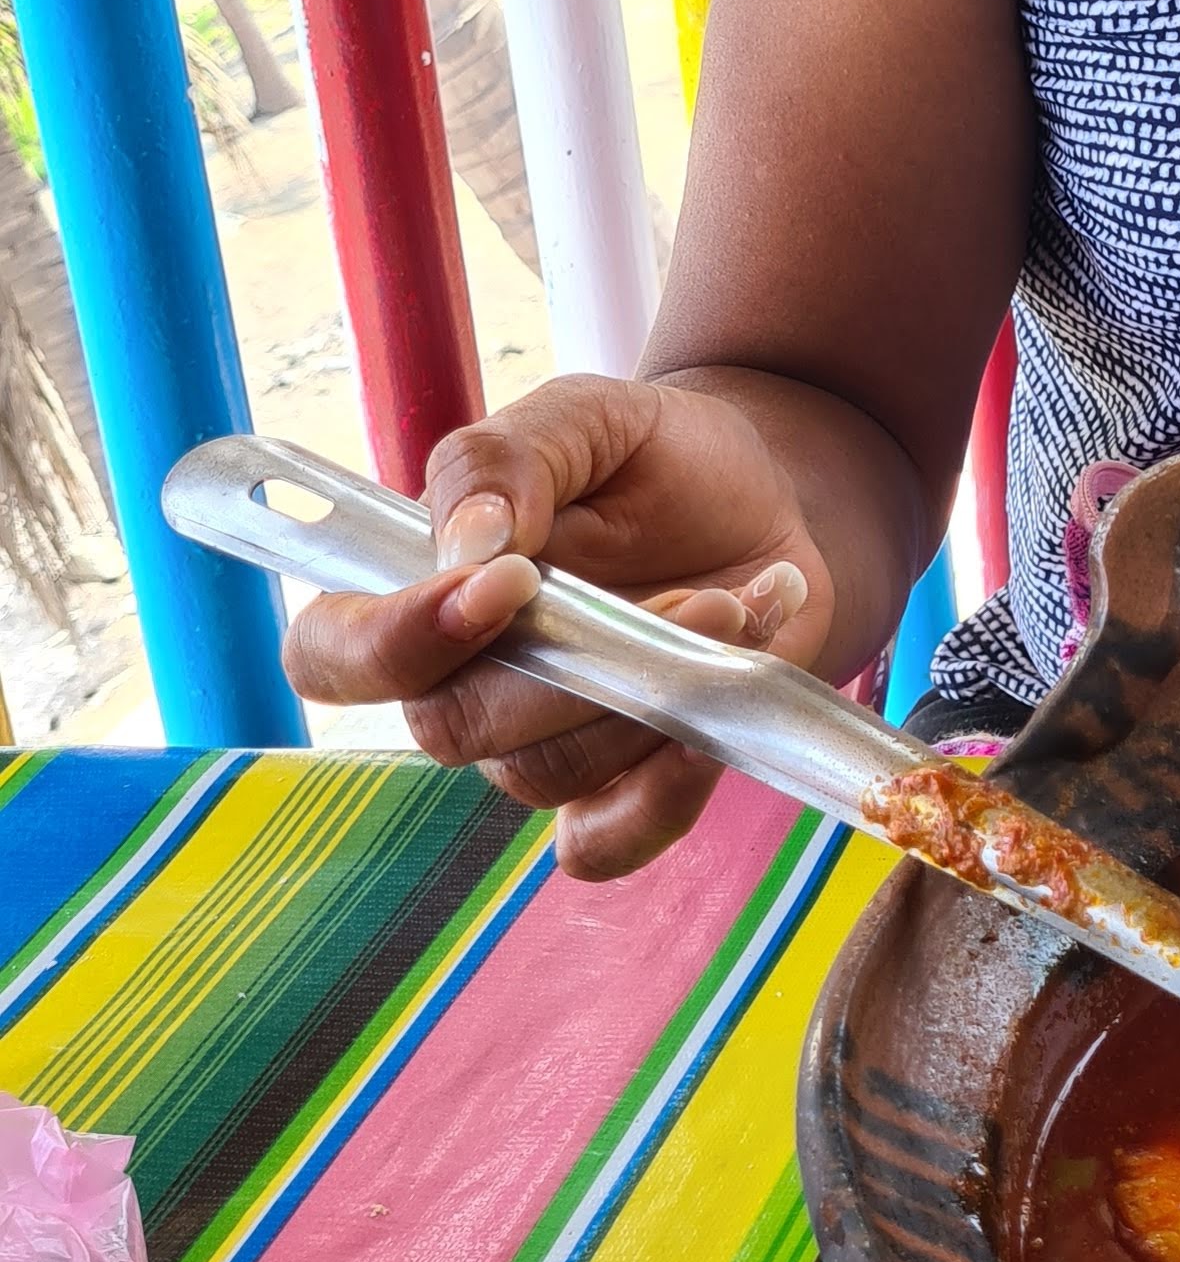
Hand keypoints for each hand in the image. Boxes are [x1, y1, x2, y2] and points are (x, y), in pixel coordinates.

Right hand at [282, 375, 837, 877]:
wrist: (768, 498)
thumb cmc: (655, 458)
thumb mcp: (585, 419)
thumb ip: (503, 461)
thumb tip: (468, 543)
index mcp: (418, 589)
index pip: (330, 655)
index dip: (391, 643)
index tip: (508, 583)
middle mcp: (462, 681)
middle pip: (452, 726)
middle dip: (576, 664)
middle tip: (694, 595)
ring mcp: (538, 744)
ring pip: (544, 773)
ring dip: (650, 699)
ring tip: (734, 608)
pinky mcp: (618, 789)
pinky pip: (605, 842)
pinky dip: (662, 796)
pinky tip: (713, 724)